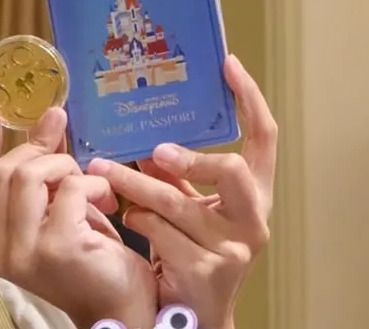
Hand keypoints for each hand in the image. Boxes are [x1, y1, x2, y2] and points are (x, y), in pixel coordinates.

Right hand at [0, 105, 157, 328]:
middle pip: (1, 170)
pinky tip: (107, 203)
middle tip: (69, 159)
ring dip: (66, 167)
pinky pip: (69, 187)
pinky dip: (93, 185)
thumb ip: (42, 175)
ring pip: (30, 174)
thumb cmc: (89, 261)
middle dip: (39, 153)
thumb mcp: (53, 213)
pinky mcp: (58, 245)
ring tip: (89, 188)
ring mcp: (24, 249)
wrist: (121, 309)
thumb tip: (49, 117)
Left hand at [87, 55, 276, 328]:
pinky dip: (138, 222)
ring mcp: (234, 248)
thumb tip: (144, 136)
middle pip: (234, 171)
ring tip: (102, 170)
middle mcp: (254, 218)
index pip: (266, 138)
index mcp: (256, 194)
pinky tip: (127, 220)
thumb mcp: (187, 203)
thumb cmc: (189, 248)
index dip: (250, 99)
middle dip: (191, 158)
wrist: (195, 314)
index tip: (228, 64)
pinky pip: (162, 234)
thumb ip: (175, 172)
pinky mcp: (207, 271)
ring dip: (136, 185)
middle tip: (155, 148)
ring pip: (180, 204)